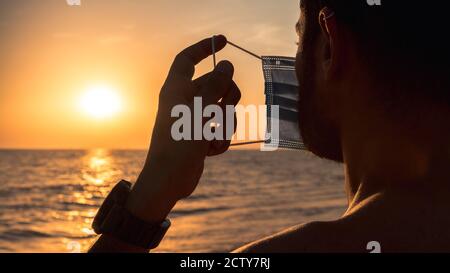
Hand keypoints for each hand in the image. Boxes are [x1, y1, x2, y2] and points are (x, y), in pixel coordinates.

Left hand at [125, 35, 240, 221]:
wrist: (169, 179)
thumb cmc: (178, 142)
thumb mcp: (199, 109)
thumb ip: (215, 85)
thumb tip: (226, 64)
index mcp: (177, 88)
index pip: (188, 59)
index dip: (204, 47)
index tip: (224, 41)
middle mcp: (185, 101)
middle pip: (216, 85)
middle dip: (226, 99)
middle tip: (220, 110)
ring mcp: (194, 119)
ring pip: (223, 109)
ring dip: (225, 124)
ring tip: (213, 138)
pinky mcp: (201, 136)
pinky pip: (221, 130)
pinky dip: (220, 140)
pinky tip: (209, 151)